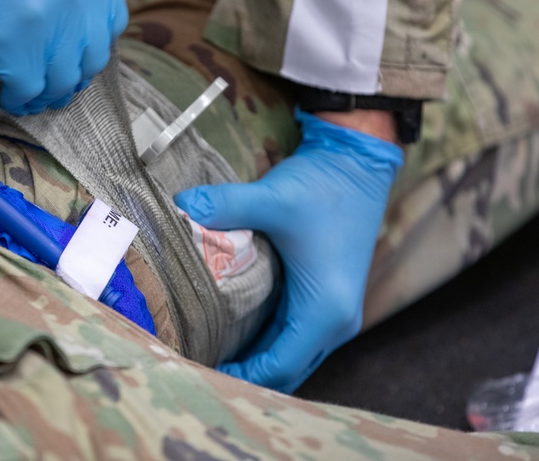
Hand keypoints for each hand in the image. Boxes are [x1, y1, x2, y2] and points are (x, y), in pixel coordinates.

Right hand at [0, 0, 127, 114]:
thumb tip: (73, 22)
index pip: (113, 22)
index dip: (91, 44)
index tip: (73, 52)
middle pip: (92, 57)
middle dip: (72, 74)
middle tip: (52, 80)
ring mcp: (48, 23)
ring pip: (63, 80)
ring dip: (47, 93)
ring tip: (30, 95)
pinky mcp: (14, 48)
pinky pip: (28, 90)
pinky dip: (18, 99)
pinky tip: (6, 95)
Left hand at [174, 109, 402, 392]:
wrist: (359, 162)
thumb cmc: (323, 185)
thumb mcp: (273, 197)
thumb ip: (225, 205)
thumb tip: (180, 206)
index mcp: (325, 311)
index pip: (278, 367)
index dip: (238, 376)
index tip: (197, 371)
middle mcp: (337, 322)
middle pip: (286, 371)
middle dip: (244, 375)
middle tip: (195, 364)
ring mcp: (336, 312)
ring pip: (292, 356)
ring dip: (256, 360)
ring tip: (207, 351)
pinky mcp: (330, 298)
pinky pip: (296, 337)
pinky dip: (267, 342)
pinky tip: (232, 330)